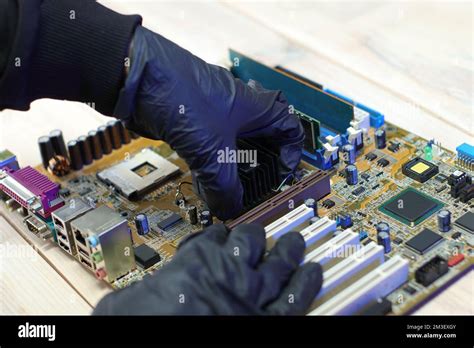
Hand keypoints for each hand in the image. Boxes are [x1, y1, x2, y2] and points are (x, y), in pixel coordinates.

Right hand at [93, 224, 321, 314]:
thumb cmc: (145, 325)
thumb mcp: (125, 303)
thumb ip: (135, 289)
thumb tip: (118, 291)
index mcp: (196, 262)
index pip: (212, 236)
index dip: (216, 236)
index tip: (218, 237)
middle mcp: (229, 271)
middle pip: (249, 240)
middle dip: (255, 235)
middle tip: (260, 234)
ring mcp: (252, 295)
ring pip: (278, 261)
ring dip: (289, 249)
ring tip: (296, 241)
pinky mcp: (268, 321)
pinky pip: (294, 297)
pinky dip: (306, 282)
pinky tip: (313, 271)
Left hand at [113, 26, 303, 219]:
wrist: (138, 80)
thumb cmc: (181, 96)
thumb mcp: (211, 152)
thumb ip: (224, 188)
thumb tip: (229, 208)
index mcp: (257, 108)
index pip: (291, 128)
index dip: (293, 153)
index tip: (284, 172)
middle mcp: (239, 108)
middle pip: (261, 140)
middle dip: (259, 166)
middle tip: (255, 184)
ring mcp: (215, 112)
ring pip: (233, 145)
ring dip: (232, 168)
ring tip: (227, 189)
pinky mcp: (194, 119)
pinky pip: (209, 146)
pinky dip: (210, 165)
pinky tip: (202, 180)